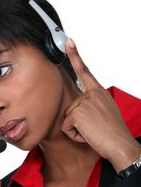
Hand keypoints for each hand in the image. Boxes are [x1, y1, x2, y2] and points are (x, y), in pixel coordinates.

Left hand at [61, 38, 140, 170]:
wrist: (120, 144)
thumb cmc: (114, 132)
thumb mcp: (105, 112)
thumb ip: (93, 105)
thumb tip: (80, 110)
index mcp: (99, 92)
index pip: (85, 71)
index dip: (75, 55)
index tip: (69, 41)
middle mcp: (92, 94)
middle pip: (70, 107)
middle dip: (77, 122)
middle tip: (95, 128)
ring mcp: (85, 102)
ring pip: (67, 118)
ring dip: (76, 129)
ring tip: (92, 132)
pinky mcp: (77, 113)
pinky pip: (66, 127)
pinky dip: (74, 135)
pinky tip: (87, 135)